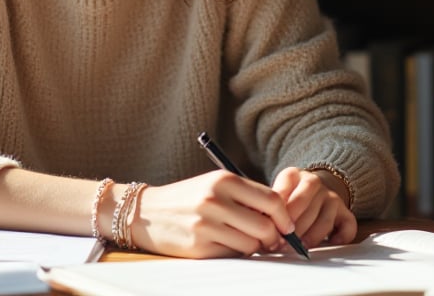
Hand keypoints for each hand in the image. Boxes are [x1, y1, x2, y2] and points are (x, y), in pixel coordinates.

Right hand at [128, 170, 296, 258]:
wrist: (146, 212)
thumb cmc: (187, 198)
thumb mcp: (214, 185)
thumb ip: (245, 196)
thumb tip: (281, 219)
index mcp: (223, 180)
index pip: (272, 200)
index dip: (285, 217)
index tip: (287, 226)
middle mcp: (215, 200)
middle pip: (265, 226)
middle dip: (273, 237)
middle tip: (270, 241)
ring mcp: (206, 224)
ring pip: (251, 244)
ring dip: (253, 247)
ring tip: (243, 240)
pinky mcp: (199, 246)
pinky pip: (232, 254)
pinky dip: (234, 252)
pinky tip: (224, 245)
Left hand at [271, 167, 356, 247]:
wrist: (314, 188)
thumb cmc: (289, 196)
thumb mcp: (276, 193)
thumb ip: (271, 207)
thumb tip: (263, 228)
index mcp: (293, 175)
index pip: (285, 192)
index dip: (278, 215)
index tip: (272, 231)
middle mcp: (314, 182)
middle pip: (304, 206)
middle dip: (293, 229)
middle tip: (283, 244)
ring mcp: (331, 196)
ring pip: (324, 219)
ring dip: (312, 236)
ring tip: (301, 247)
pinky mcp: (345, 211)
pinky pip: (348, 225)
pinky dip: (342, 236)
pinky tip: (331, 242)